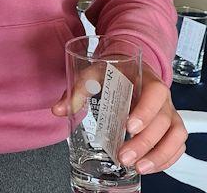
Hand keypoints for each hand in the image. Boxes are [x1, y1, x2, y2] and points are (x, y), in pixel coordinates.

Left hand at [52, 62, 186, 173]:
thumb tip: (58, 110)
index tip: (129, 126)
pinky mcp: (171, 127)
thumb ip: (78, 90)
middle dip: (144, 142)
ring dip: (159, 155)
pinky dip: (167, 159)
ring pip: (175, 136)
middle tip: (124, 156)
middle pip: (163, 121)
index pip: (154, 94)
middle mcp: (163, 98)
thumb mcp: (94, 74)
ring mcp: (170, 113)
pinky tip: (149, 167)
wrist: (129, 67)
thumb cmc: (113, 71)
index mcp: (146, 79)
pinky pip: (177, 145)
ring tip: (138, 167)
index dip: (145, 111)